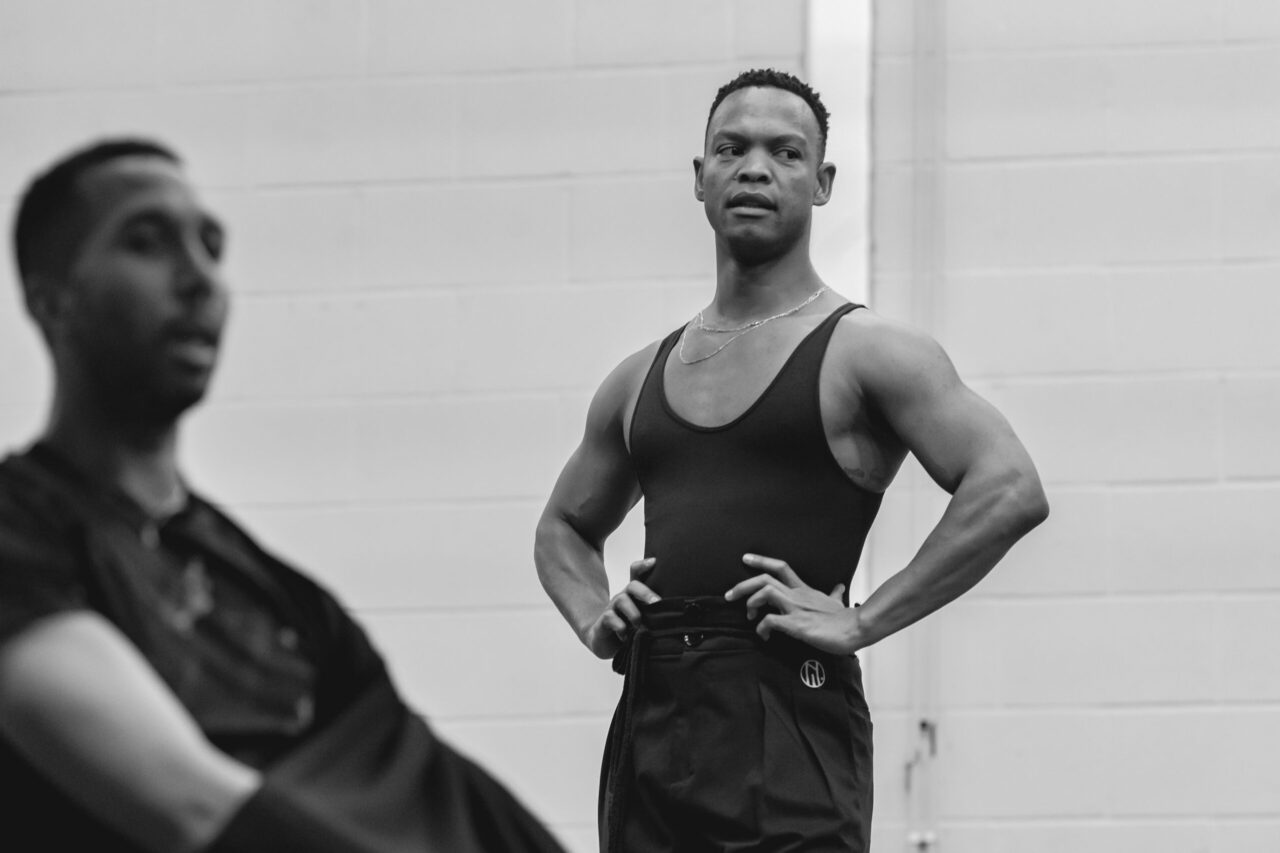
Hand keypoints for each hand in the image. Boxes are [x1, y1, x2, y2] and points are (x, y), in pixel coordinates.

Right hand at [582, 558, 659, 658]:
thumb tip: (676, 614)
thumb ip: (657, 614)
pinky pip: (610, 617)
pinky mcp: (603, 622)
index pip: (636, 573)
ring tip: (639, 625)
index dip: (643, 566)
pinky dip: (620, 626)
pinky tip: (625, 636)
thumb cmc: (630, 630)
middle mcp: (623, 598)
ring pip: (622, 600)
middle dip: (645, 592)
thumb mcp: (645, 620)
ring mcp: (612, 609)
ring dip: (634, 613)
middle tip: (657, 603)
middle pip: (632, 586)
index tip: (654, 562)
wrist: (605, 643)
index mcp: (633, 595)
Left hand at [724, 554, 862, 653]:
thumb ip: (834, 594)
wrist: (856, 629)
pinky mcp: (797, 625)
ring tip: (750, 617)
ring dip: (751, 603)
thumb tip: (839, 587)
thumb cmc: (845, 618)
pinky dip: (761, 627)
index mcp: (804, 590)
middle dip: (743, 585)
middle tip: (730, 595)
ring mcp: (796, 608)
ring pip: (765, 592)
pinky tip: (763, 635)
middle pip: (765, 579)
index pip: (781, 567)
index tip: (745, 558)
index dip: (761, 560)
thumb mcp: (837, 601)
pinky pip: (771, 620)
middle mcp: (797, 595)